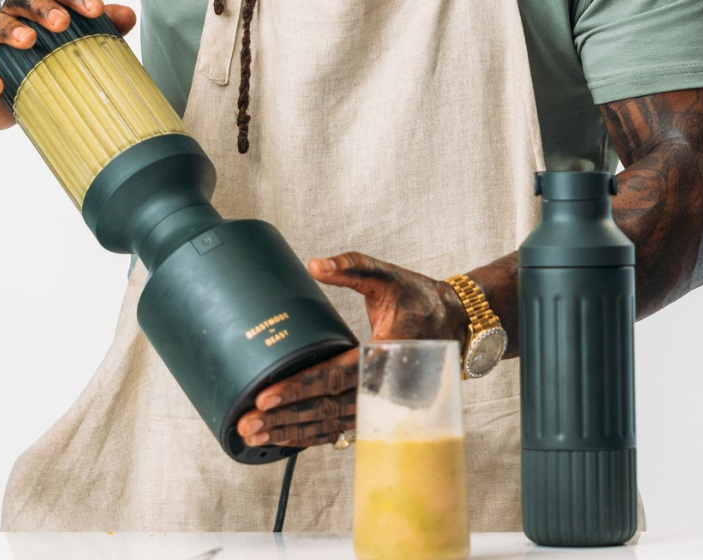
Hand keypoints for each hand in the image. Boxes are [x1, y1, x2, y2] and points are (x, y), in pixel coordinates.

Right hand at [0, 0, 135, 129]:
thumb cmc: (38, 57)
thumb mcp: (69, 43)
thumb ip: (99, 29)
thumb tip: (129, 14)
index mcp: (36, 5)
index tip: (96, 9)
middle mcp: (9, 16)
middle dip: (43, 7)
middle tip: (63, 22)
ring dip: (10, 29)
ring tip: (28, 39)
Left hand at [236, 251, 469, 449]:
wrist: (454, 322)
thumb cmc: (417, 297)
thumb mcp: (386, 275)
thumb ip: (351, 267)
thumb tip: (314, 264)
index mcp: (384, 352)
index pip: (335, 375)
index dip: (299, 387)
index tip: (265, 395)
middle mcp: (385, 386)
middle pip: (329, 409)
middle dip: (286, 418)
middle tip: (248, 423)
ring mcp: (385, 403)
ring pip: (334, 426)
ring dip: (294, 432)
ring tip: (257, 435)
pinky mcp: (381, 409)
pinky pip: (345, 429)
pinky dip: (315, 436)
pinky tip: (286, 438)